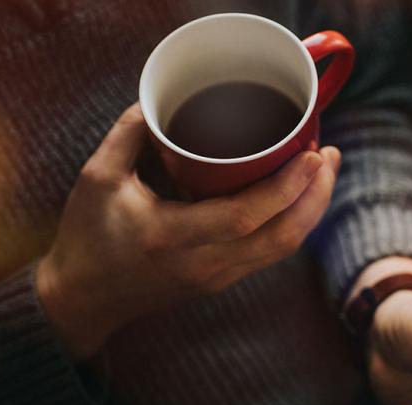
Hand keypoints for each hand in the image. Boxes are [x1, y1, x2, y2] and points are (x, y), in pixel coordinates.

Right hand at [37, 103, 339, 359]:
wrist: (83, 300)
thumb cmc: (87, 237)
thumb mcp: (97, 177)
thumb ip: (131, 132)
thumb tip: (165, 98)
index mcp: (169, 236)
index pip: (244, 217)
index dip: (286, 187)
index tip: (311, 153)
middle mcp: (201, 263)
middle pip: (280, 238)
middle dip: (315, 196)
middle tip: (328, 155)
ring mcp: (215, 277)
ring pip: (282, 249)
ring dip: (310, 211)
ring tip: (322, 171)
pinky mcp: (220, 281)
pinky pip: (269, 254)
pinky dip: (292, 223)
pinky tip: (297, 196)